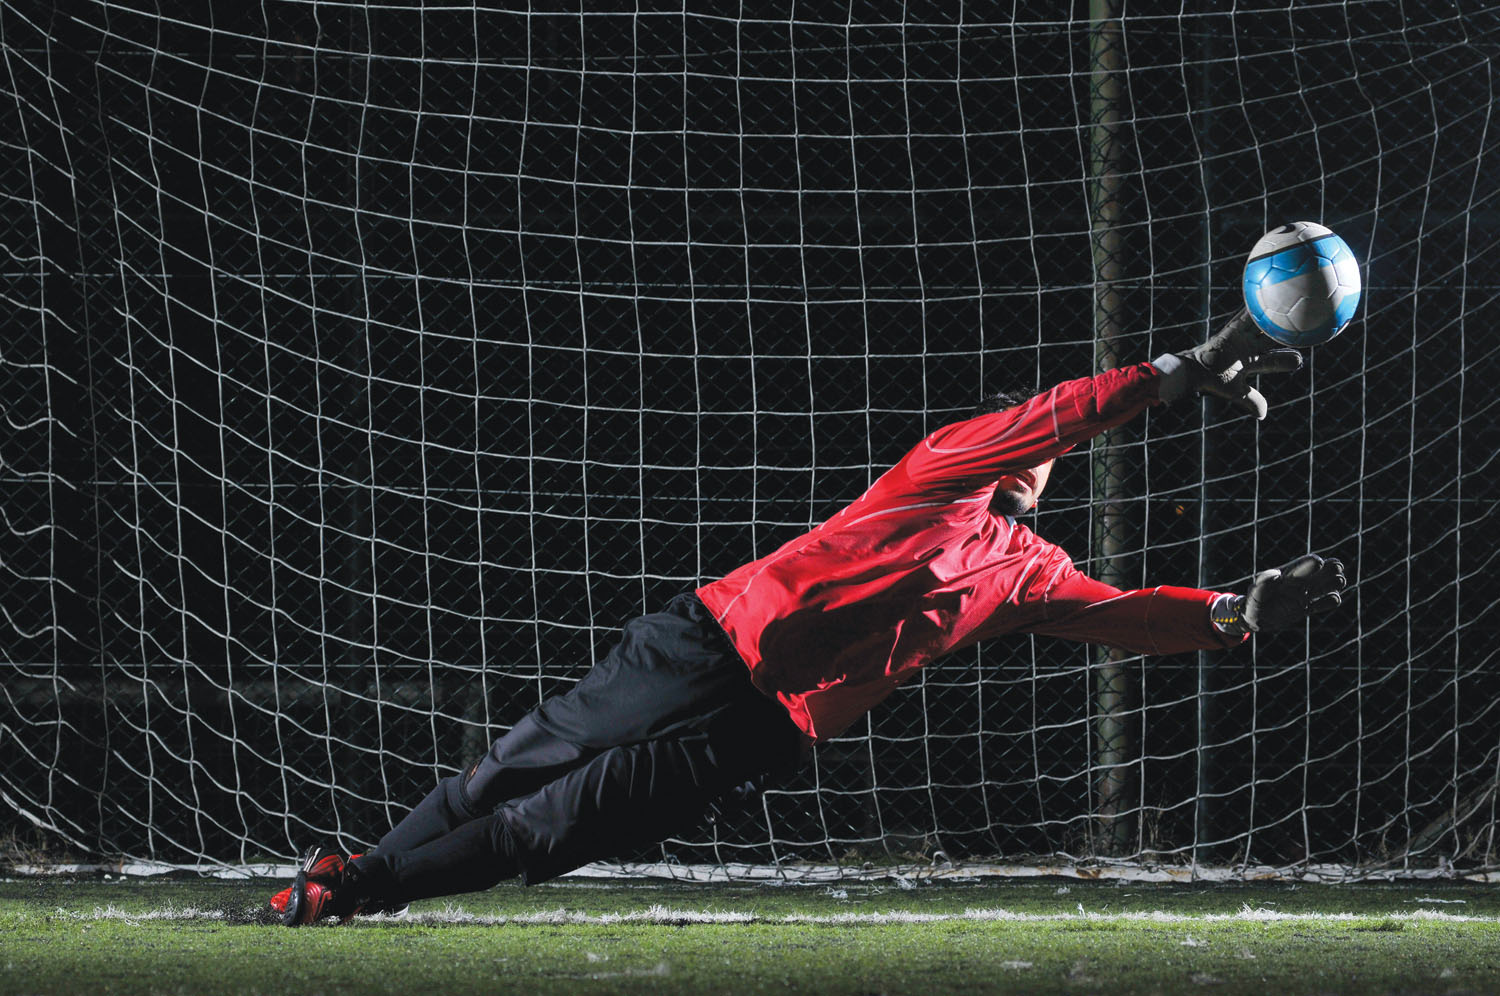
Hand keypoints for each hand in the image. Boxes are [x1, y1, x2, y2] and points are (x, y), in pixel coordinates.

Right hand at [1157, 309, 1304, 419]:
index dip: (1287, 357)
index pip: (1274, 358)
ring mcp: (1241, 336)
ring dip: (1275, 317)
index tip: (1301, 357)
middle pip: (1272, 338)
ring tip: (1291, 305)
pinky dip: (1255, 307)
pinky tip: (1265, 294)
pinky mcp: (1231, 328)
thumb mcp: (1236, 391)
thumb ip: (1251, 400)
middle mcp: (1248, 347)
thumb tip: (1262, 415)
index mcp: (1251, 361)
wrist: (1194, 370)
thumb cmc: (1213, 381)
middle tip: (1306, 324)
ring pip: (1263, 325)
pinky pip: (1246, 315)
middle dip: (1287, 333)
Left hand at [1215, 554, 1348, 633]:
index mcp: (1290, 573)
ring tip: (1329, 589)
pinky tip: (1323, 603)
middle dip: (1334, 568)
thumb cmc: (1254, 601)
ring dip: (1337, 583)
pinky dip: (1333, 600)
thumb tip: (1275, 575)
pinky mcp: (1309, 607)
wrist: (1256, 617)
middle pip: (1328, 568)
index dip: (1316, 562)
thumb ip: (1264, 584)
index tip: (1318, 563)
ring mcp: (1307, 594)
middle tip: (1332, 576)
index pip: (1309, 562)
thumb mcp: (1255, 593)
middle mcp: (1302, 581)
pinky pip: (1330, 601)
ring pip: (1333, 582)